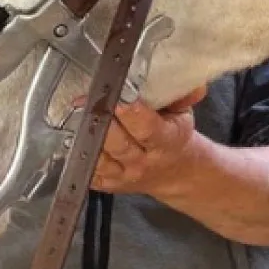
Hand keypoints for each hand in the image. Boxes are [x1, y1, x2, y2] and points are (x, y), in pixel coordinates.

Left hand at [89, 87, 208, 195]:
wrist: (175, 172)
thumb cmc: (174, 136)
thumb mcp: (183, 115)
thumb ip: (183, 97)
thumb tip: (194, 85)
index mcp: (167, 142)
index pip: (147, 129)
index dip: (130, 113)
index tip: (117, 95)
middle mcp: (144, 162)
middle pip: (117, 142)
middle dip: (102, 119)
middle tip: (90, 100)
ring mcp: (123, 175)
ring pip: (99, 157)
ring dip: (85, 135)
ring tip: (78, 113)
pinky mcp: (107, 183)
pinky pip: (87, 170)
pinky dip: (77, 154)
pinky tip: (73, 136)